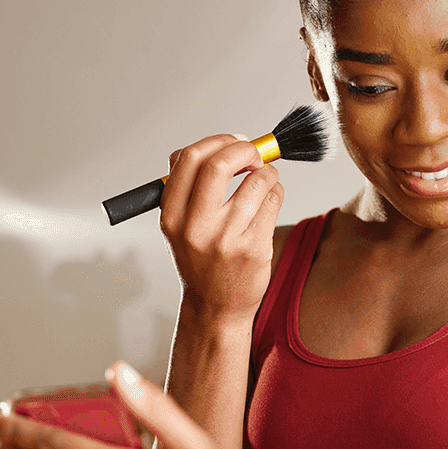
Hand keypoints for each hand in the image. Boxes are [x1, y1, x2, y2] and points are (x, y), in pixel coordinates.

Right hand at [159, 134, 283, 321]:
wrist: (215, 307)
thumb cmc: (201, 259)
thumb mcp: (178, 224)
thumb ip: (186, 185)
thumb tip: (213, 145)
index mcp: (172, 216)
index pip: (189, 159)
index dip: (217, 141)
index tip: (232, 143)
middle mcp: (195, 227)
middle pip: (220, 164)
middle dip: (244, 149)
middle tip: (253, 154)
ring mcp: (226, 239)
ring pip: (256, 180)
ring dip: (267, 172)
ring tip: (264, 181)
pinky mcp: (254, 248)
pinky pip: (273, 201)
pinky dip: (276, 192)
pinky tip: (268, 202)